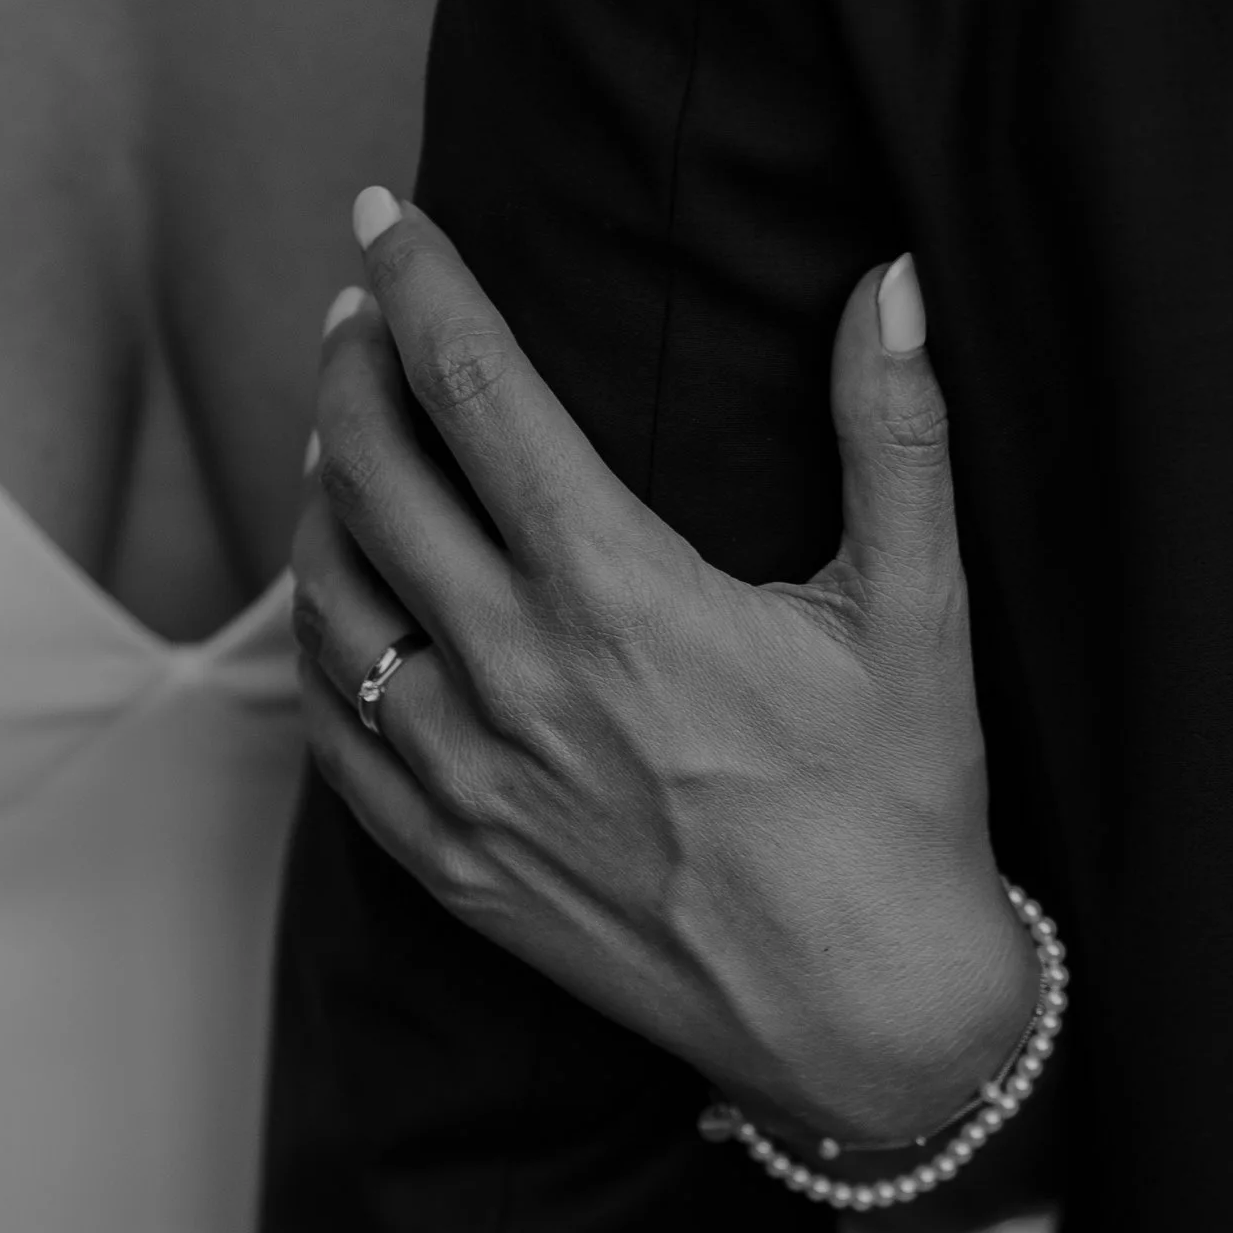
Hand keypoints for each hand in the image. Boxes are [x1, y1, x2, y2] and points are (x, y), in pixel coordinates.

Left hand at [292, 196, 1031, 1151]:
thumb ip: (895, 433)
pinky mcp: (456, 867)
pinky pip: (331, 734)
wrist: (864, 1019)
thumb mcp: (915, 614)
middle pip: (371, 474)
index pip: (474, 388)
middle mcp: (519, 681)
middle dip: (350, 366)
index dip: (417, 280)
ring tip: (346, 448)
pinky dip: (317, 646)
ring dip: (322, 499)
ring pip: (329, 600)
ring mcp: (472, 783)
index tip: (386, 214)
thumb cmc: (897, 812)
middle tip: (365, 319)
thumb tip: (891, 279)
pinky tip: (341, 606)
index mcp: (620, 594)